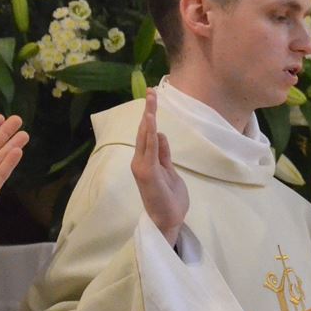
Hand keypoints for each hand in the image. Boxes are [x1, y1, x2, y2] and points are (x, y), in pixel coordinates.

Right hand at [131, 90, 187, 246]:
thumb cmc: (170, 198)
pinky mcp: (147, 172)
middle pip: (143, 131)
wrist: (168, 220)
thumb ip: (163, 154)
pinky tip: (151, 120)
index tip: (153, 97)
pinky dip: (149, 133)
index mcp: (145, 161)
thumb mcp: (169, 171)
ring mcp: (142, 166)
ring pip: (144, 136)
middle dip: (148, 110)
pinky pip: (149, 149)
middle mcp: (140, 161)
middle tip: (151, 90)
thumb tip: (159, 133)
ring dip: (148, 117)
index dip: (149, 115)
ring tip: (151, 99)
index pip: (147, 134)